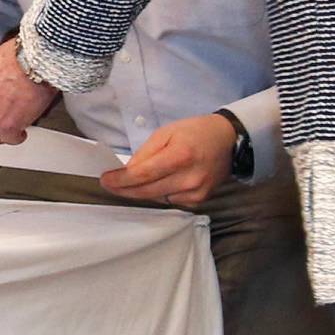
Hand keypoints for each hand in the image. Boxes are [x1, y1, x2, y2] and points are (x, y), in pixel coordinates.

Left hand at [101, 112, 238, 208]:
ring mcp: (196, 193)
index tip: (105, 180)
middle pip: (147, 192)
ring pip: (157, 199)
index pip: (142, 175)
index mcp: (180, 156)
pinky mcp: (200, 201)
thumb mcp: (166, 132)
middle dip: (125, 189)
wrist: (228, 141)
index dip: (121, 181)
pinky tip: (158, 184)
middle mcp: (189, 179)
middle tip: (110, 185)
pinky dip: (159, 194)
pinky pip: (170, 201)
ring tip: (133, 182)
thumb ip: (146, 153)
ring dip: (142, 192)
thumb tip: (128, 172)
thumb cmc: (195, 132)